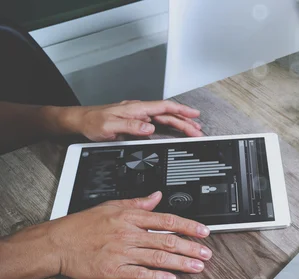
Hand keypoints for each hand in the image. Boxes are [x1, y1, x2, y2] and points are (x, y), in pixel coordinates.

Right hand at [45, 192, 211, 278]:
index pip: (166, 220)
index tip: (203, 232)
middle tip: (207, 254)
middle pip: (167, 240)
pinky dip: (157, 277)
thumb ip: (137, 203)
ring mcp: (122, 254)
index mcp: (130, 218)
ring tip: (197, 267)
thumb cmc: (81, 225)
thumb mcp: (111, 206)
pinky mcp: (113, 271)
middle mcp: (128, 235)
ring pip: (158, 258)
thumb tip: (157, 197)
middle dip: (191, 248)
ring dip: (181, 263)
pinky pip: (140, 275)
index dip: (188, 226)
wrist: (57, 243)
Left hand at [61, 100, 202, 140]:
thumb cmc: (92, 121)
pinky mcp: (136, 122)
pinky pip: (157, 123)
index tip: (195, 115)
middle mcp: (139, 111)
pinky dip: (169, 127)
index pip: (164, 107)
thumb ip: (130, 126)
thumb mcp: (109, 125)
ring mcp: (138, 116)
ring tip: (192, 131)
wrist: (79, 121)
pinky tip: (175, 131)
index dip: (181, 110)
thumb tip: (150, 127)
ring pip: (164, 119)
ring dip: (179, 124)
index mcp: (136, 109)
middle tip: (198, 130)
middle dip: (185, 121)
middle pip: (168, 114)